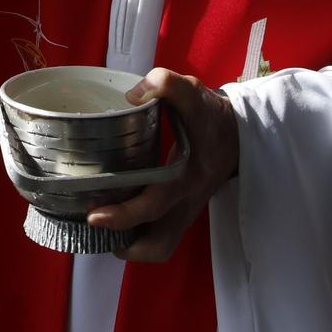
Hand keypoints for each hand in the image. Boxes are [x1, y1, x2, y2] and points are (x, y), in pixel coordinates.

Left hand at [85, 68, 239, 263]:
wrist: (239, 132)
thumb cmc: (209, 114)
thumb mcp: (191, 91)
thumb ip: (165, 84)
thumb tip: (132, 96)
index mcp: (187, 174)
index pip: (155, 204)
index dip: (124, 215)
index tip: (94, 215)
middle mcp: (187, 200)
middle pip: (158, 241)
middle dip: (123, 240)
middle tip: (92, 223)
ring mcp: (187, 210)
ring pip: (162, 247)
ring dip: (132, 247)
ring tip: (104, 230)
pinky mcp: (184, 212)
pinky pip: (163, 238)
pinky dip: (140, 239)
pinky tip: (120, 222)